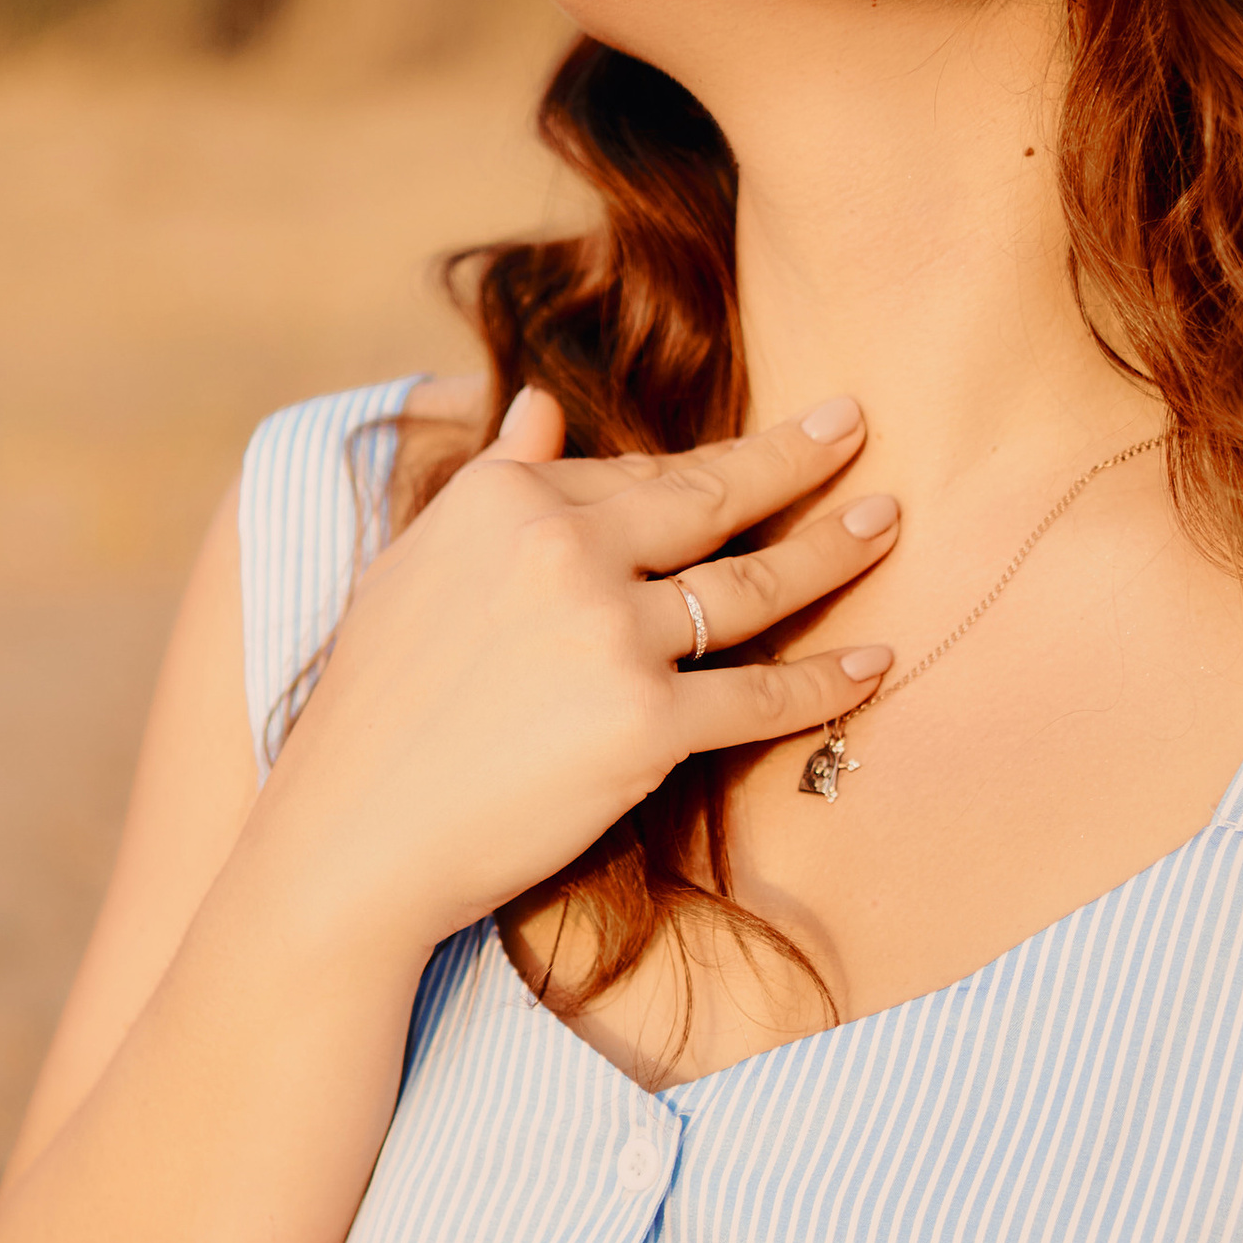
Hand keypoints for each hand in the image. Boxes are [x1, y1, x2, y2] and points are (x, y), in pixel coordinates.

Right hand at [255, 388, 897, 950]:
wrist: (356, 837)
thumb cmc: (376, 711)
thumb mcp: (415, 568)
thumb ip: (493, 481)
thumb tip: (542, 405)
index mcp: (505, 500)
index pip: (635, 474)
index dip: (707, 465)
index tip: (761, 440)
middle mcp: (562, 548)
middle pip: (711, 498)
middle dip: (797, 457)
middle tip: (856, 424)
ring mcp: (608, 635)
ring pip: (753, 586)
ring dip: (833, 550)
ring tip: (886, 521)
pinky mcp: (644, 723)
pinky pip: (760, 694)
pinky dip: (827, 681)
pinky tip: (875, 661)